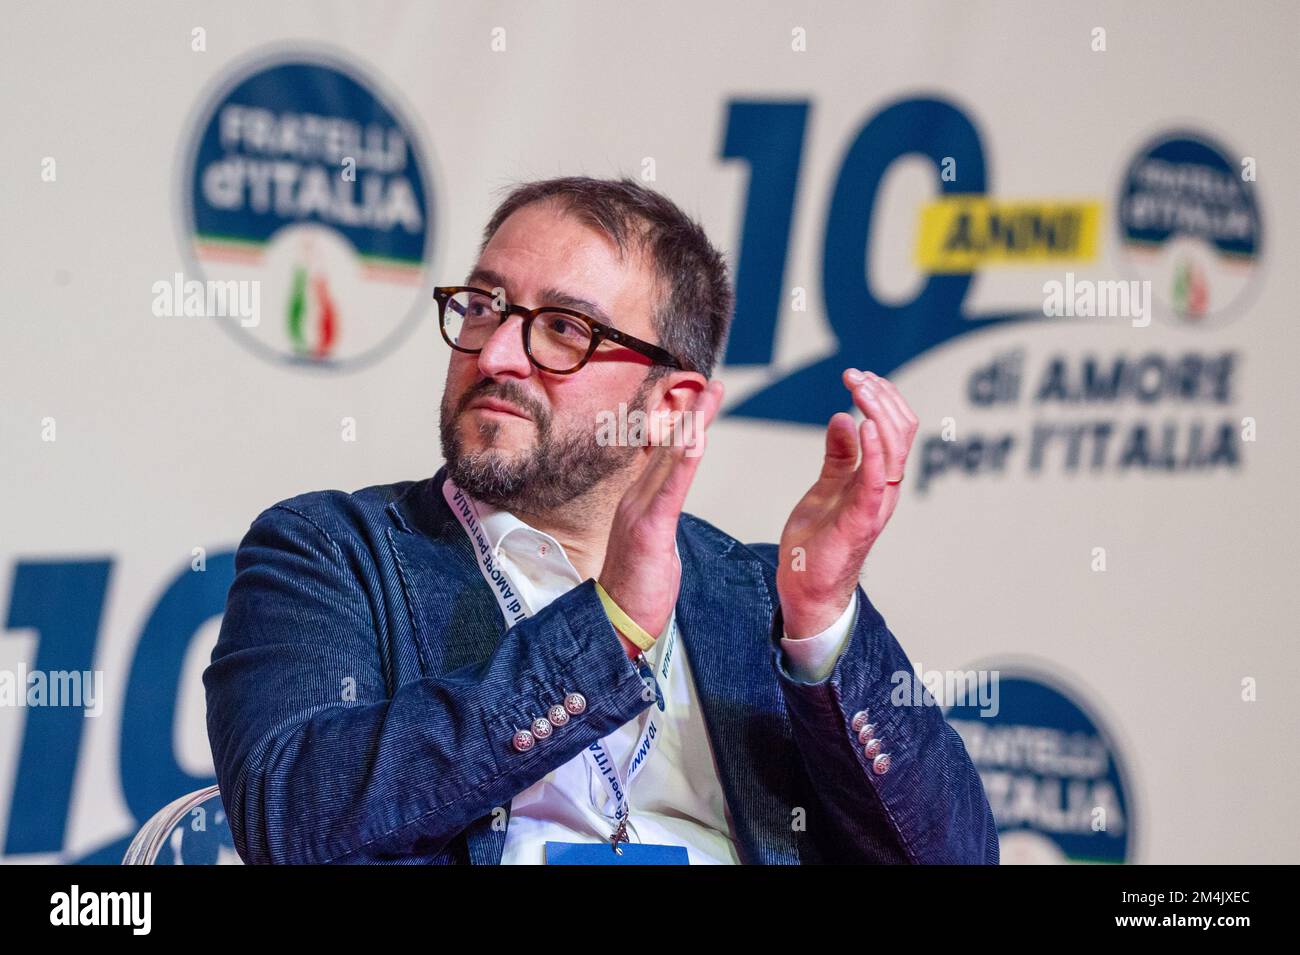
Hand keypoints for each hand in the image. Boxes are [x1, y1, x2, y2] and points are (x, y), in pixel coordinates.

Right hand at [599, 381, 724, 655]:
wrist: (614, 622)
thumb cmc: (636, 590)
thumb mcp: (652, 546)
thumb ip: (658, 520)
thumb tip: (667, 507)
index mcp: (641, 503)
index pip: (666, 457)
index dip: (685, 427)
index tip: (702, 402)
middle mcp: (637, 499)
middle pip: (669, 448)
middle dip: (693, 414)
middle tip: (713, 385)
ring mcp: (640, 511)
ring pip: (670, 460)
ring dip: (693, 425)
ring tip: (710, 398)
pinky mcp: (649, 529)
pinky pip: (670, 489)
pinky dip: (685, 461)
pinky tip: (698, 439)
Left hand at [777, 369, 917, 637]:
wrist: (805, 586)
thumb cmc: (816, 542)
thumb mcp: (825, 488)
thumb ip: (838, 456)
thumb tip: (842, 418)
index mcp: (877, 479)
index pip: (895, 429)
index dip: (883, 398)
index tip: (859, 375)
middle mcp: (884, 488)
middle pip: (900, 432)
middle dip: (880, 396)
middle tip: (853, 375)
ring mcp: (876, 504)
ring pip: (893, 448)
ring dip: (877, 411)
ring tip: (858, 387)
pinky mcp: (861, 520)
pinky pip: (875, 479)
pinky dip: (873, 449)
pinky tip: (863, 423)